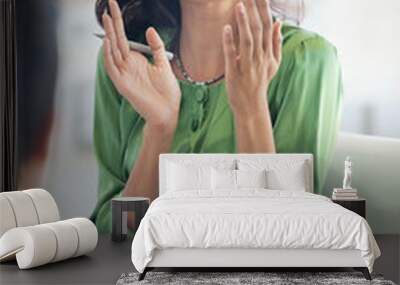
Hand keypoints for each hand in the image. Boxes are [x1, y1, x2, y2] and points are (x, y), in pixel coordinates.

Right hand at [102, 0, 180, 133]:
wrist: (169, 111)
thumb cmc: (167, 92)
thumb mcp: (164, 64)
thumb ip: (156, 47)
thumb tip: (149, 28)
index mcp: (136, 61)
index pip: (124, 37)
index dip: (119, 21)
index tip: (115, 5)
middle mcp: (127, 66)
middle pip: (116, 41)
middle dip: (112, 23)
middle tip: (108, 5)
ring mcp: (124, 74)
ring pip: (112, 51)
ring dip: (109, 35)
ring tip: (107, 18)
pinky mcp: (122, 84)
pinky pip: (112, 67)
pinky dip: (108, 55)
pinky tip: (109, 41)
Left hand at [222, 0, 281, 118]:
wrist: (251, 105)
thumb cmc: (260, 82)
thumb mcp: (273, 64)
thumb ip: (276, 43)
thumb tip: (279, 22)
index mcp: (268, 53)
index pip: (268, 25)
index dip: (264, 8)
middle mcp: (260, 57)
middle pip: (259, 29)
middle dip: (255, 10)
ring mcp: (248, 65)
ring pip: (248, 41)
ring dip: (244, 23)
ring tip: (240, 5)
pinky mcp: (234, 73)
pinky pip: (232, 55)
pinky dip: (229, 42)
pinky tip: (226, 28)